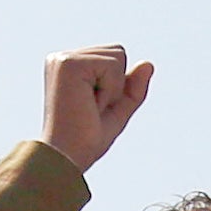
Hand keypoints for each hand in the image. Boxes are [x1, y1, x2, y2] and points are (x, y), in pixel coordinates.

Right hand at [40, 45, 153, 171]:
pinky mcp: (68, 64)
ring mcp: (63, 58)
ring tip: (89, 106)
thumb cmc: (85, 140)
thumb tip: (148, 64)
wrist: (65, 158)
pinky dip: (109, 90)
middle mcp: (62, 57)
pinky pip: (112, 66)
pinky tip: (88, 104)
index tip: (92, 108)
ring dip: (113, 88)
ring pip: (117, 56)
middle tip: (91, 109)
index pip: (114, 58)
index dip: (115, 88)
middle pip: (118, 52)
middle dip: (116, 85)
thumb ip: (132, 88)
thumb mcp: (116, 111)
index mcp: (69, 66)